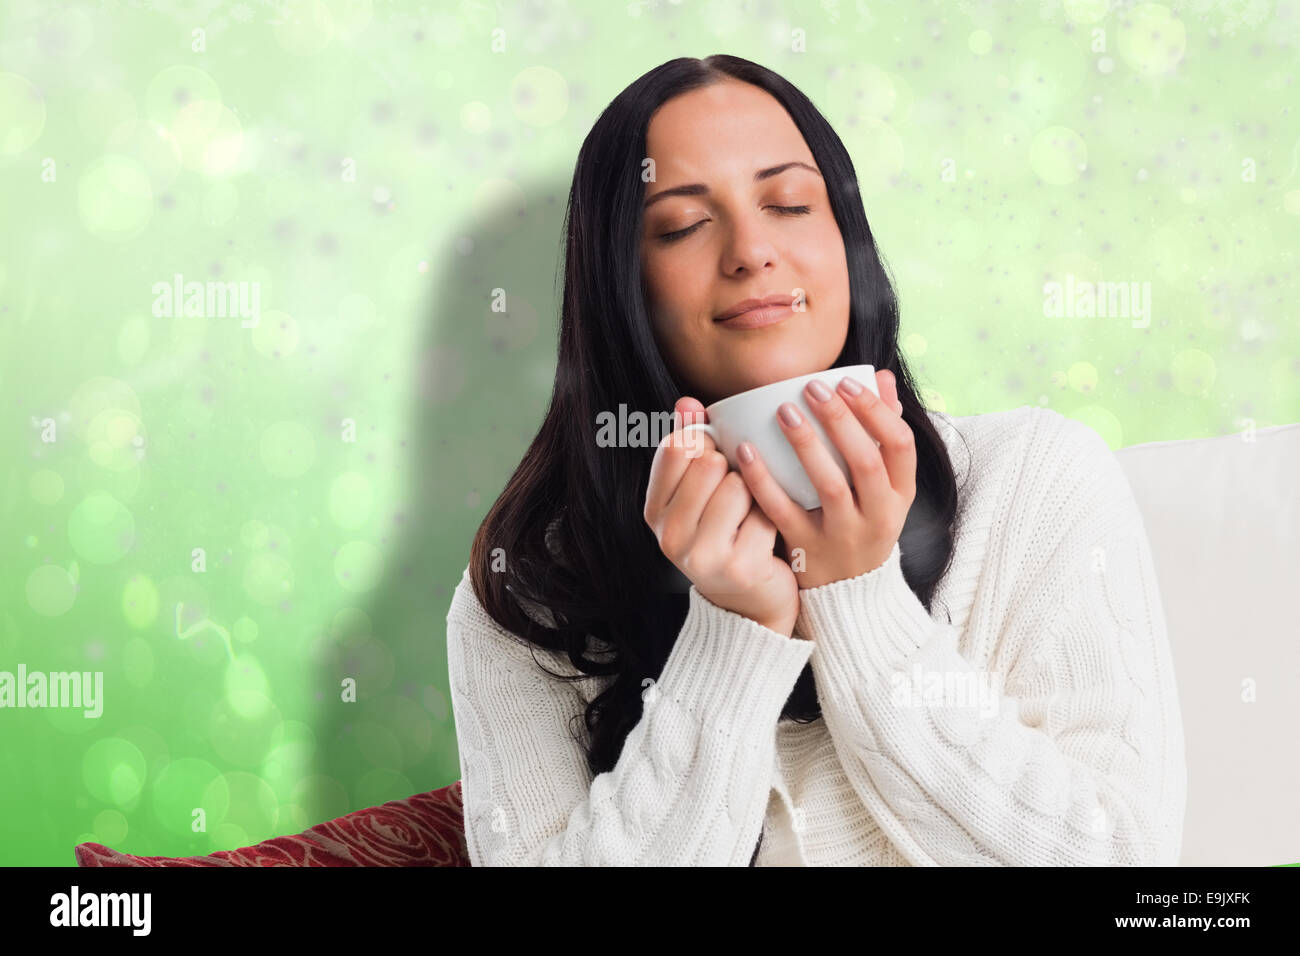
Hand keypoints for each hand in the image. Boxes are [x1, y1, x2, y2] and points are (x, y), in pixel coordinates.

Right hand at [644, 396, 801, 636]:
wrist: (748, 607)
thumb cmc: (725, 536)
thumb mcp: (698, 494)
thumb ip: (691, 446)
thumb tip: (688, 401)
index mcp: (654, 511)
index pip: (675, 448)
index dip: (704, 446)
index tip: (714, 465)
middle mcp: (669, 536)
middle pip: (709, 463)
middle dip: (732, 470)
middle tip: (736, 497)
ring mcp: (701, 554)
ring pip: (738, 485)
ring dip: (754, 495)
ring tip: (749, 517)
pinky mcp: (739, 567)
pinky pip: (765, 512)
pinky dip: (772, 519)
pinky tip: (766, 538)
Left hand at [736, 369, 915, 590]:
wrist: (849, 594)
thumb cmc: (864, 522)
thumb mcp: (886, 486)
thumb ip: (884, 432)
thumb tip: (883, 378)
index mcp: (899, 494)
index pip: (900, 446)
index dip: (875, 411)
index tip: (846, 382)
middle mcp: (878, 515)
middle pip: (865, 462)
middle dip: (840, 420)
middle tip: (813, 389)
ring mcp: (843, 535)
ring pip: (829, 486)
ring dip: (807, 445)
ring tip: (784, 411)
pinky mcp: (807, 548)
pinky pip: (783, 510)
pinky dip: (764, 479)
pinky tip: (747, 449)